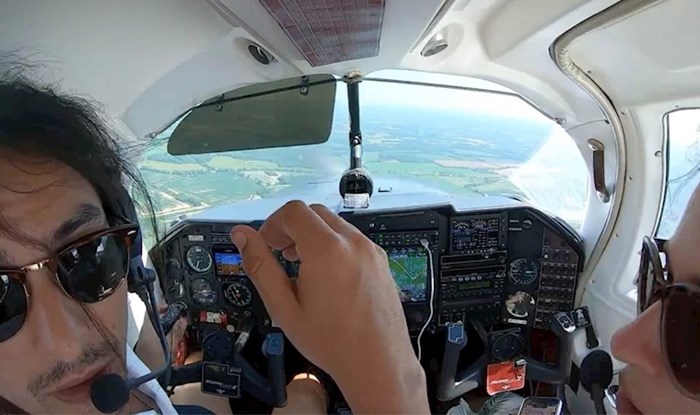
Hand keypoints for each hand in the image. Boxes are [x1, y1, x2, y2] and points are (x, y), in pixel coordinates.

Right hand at [230, 201, 428, 413]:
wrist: (378, 363)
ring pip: (334, 224)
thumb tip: (242, 236)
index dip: (272, 224)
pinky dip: (333, 244)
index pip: (293, 212)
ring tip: (302, 266)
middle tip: (281, 254)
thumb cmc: (333, 342)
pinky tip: (326, 274)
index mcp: (327, 250)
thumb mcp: (284, 307)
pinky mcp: (381, 260)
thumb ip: (260, 266)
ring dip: (312, 235)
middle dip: (292, 228)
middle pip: (314, 212)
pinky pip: (351, 239)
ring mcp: (370, 250)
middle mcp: (352, 243)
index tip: (267, 244)